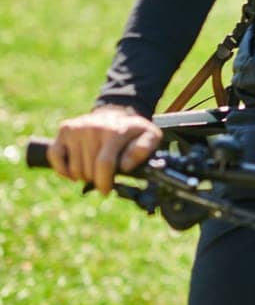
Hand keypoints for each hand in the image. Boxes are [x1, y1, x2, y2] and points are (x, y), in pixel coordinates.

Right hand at [48, 104, 162, 195]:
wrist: (116, 114)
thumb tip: (125, 165)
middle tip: (102, 176)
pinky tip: (73, 170)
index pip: (104, 164)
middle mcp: (94, 127)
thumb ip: (143, 150)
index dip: (104, 182)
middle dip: (95, 179)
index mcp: (116, 131)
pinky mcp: (65, 129)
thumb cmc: (132, 133)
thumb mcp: (149, 137)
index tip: (106, 191)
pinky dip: (62, 169)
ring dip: (82, 175)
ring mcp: (78, 127)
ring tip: (92, 169)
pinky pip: (55, 156)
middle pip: (88, 170)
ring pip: (73, 168)